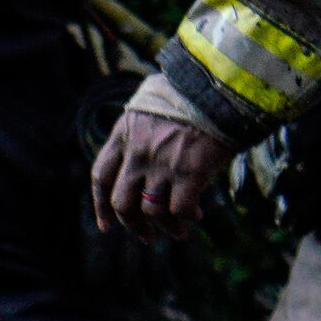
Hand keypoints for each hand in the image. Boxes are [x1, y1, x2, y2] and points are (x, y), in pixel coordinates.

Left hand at [93, 104, 235, 240]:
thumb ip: (142, 131)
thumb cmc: (192, 92)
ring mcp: (162, 163)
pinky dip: (186, 218)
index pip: (102, 176)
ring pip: (151, 211)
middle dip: (133, 224)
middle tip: (146, 235)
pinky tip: (197, 216)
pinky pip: (180, 209)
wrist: (219, 86)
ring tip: (179, 232)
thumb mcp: (152, 104)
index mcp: (124, 133)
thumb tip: (147, 158)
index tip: (106, 225)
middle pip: (122, 202)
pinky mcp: (189, 171)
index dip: (101, 205)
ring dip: (165, 227)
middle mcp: (138, 151)